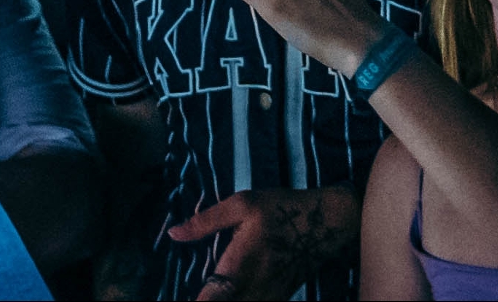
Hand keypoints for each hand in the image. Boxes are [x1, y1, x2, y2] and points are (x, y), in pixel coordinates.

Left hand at [167, 185, 359, 299]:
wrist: (324, 225)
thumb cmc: (280, 210)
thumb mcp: (243, 204)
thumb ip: (206, 222)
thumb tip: (173, 233)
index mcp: (237, 269)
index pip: (208, 300)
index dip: (197, 301)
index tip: (176, 296)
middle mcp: (251, 292)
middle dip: (207, 300)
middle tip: (198, 289)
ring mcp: (266, 300)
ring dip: (220, 299)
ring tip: (211, 291)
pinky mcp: (276, 301)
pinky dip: (236, 301)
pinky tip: (230, 291)